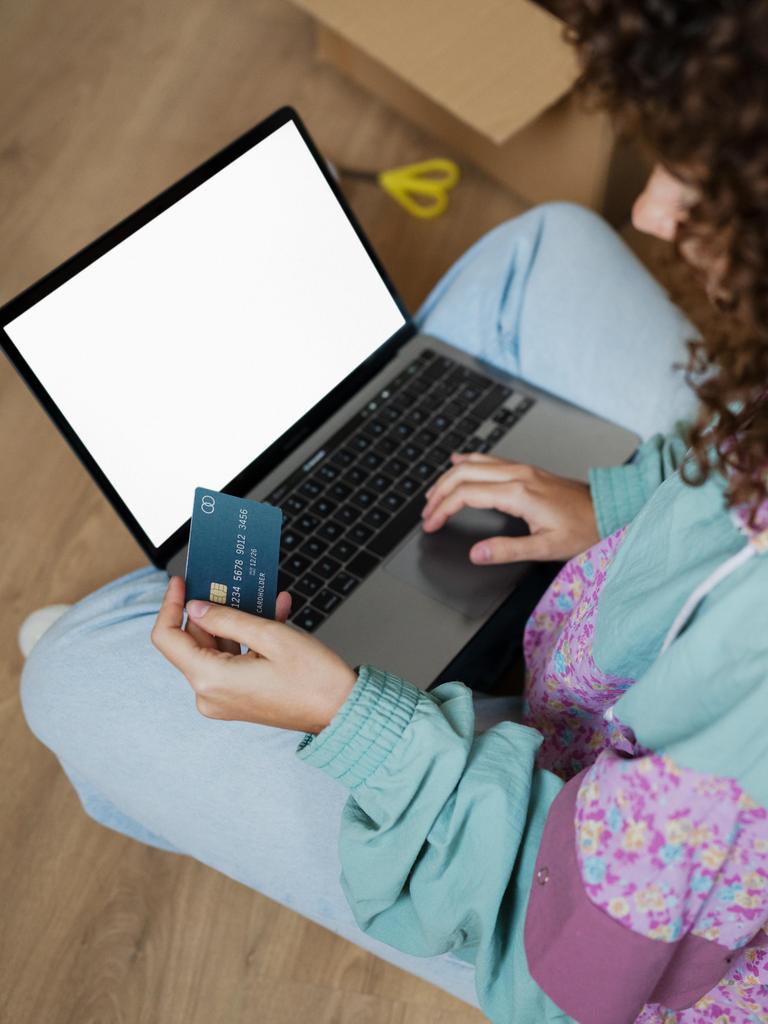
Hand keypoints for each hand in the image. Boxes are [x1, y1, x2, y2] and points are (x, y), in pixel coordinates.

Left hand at [151, 576, 357, 733]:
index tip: (182, 582)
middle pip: (193, 642)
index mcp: (211, 680)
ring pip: (215, 649)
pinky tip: (272, 614)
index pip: (167, 638)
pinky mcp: (239, 698)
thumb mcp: (270, 636)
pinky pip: (232, 660)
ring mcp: (224, 699)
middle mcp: (210, 695)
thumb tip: (197, 607)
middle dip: (210, 610)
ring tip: (260, 596)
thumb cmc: (314, 679)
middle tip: (226, 582)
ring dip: (235, 621)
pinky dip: (247, 638)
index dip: (170, 605)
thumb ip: (227, 619)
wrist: (342, 711)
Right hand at [420, 452, 599, 563]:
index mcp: (518, 493)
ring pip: (475, 463)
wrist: (611, 511)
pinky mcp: (528, 471)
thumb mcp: (546, 548)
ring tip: (433, 492)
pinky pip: (489, 460)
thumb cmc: (585, 529)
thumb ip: (507, 550)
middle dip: (439, 492)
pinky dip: (468, 462)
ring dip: (450, 476)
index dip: (443, 509)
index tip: (431, 524)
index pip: (466, 495)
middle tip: (426, 512)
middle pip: (464, 474)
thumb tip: (476, 554)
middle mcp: (518, 475)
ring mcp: (523, 470)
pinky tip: (460, 461)